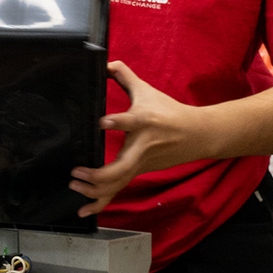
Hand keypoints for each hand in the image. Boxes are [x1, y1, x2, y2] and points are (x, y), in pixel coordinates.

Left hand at [68, 60, 205, 216]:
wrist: (199, 135)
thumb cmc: (170, 112)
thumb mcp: (147, 91)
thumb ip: (125, 75)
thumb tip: (106, 61)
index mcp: (144, 121)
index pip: (129, 121)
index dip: (116, 122)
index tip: (101, 122)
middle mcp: (141, 146)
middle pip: (121, 167)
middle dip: (97, 174)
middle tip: (76, 172)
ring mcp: (140, 164)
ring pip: (118, 184)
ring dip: (94, 191)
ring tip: (74, 187)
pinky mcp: (138, 172)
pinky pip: (117, 190)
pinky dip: (100, 203)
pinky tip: (84, 211)